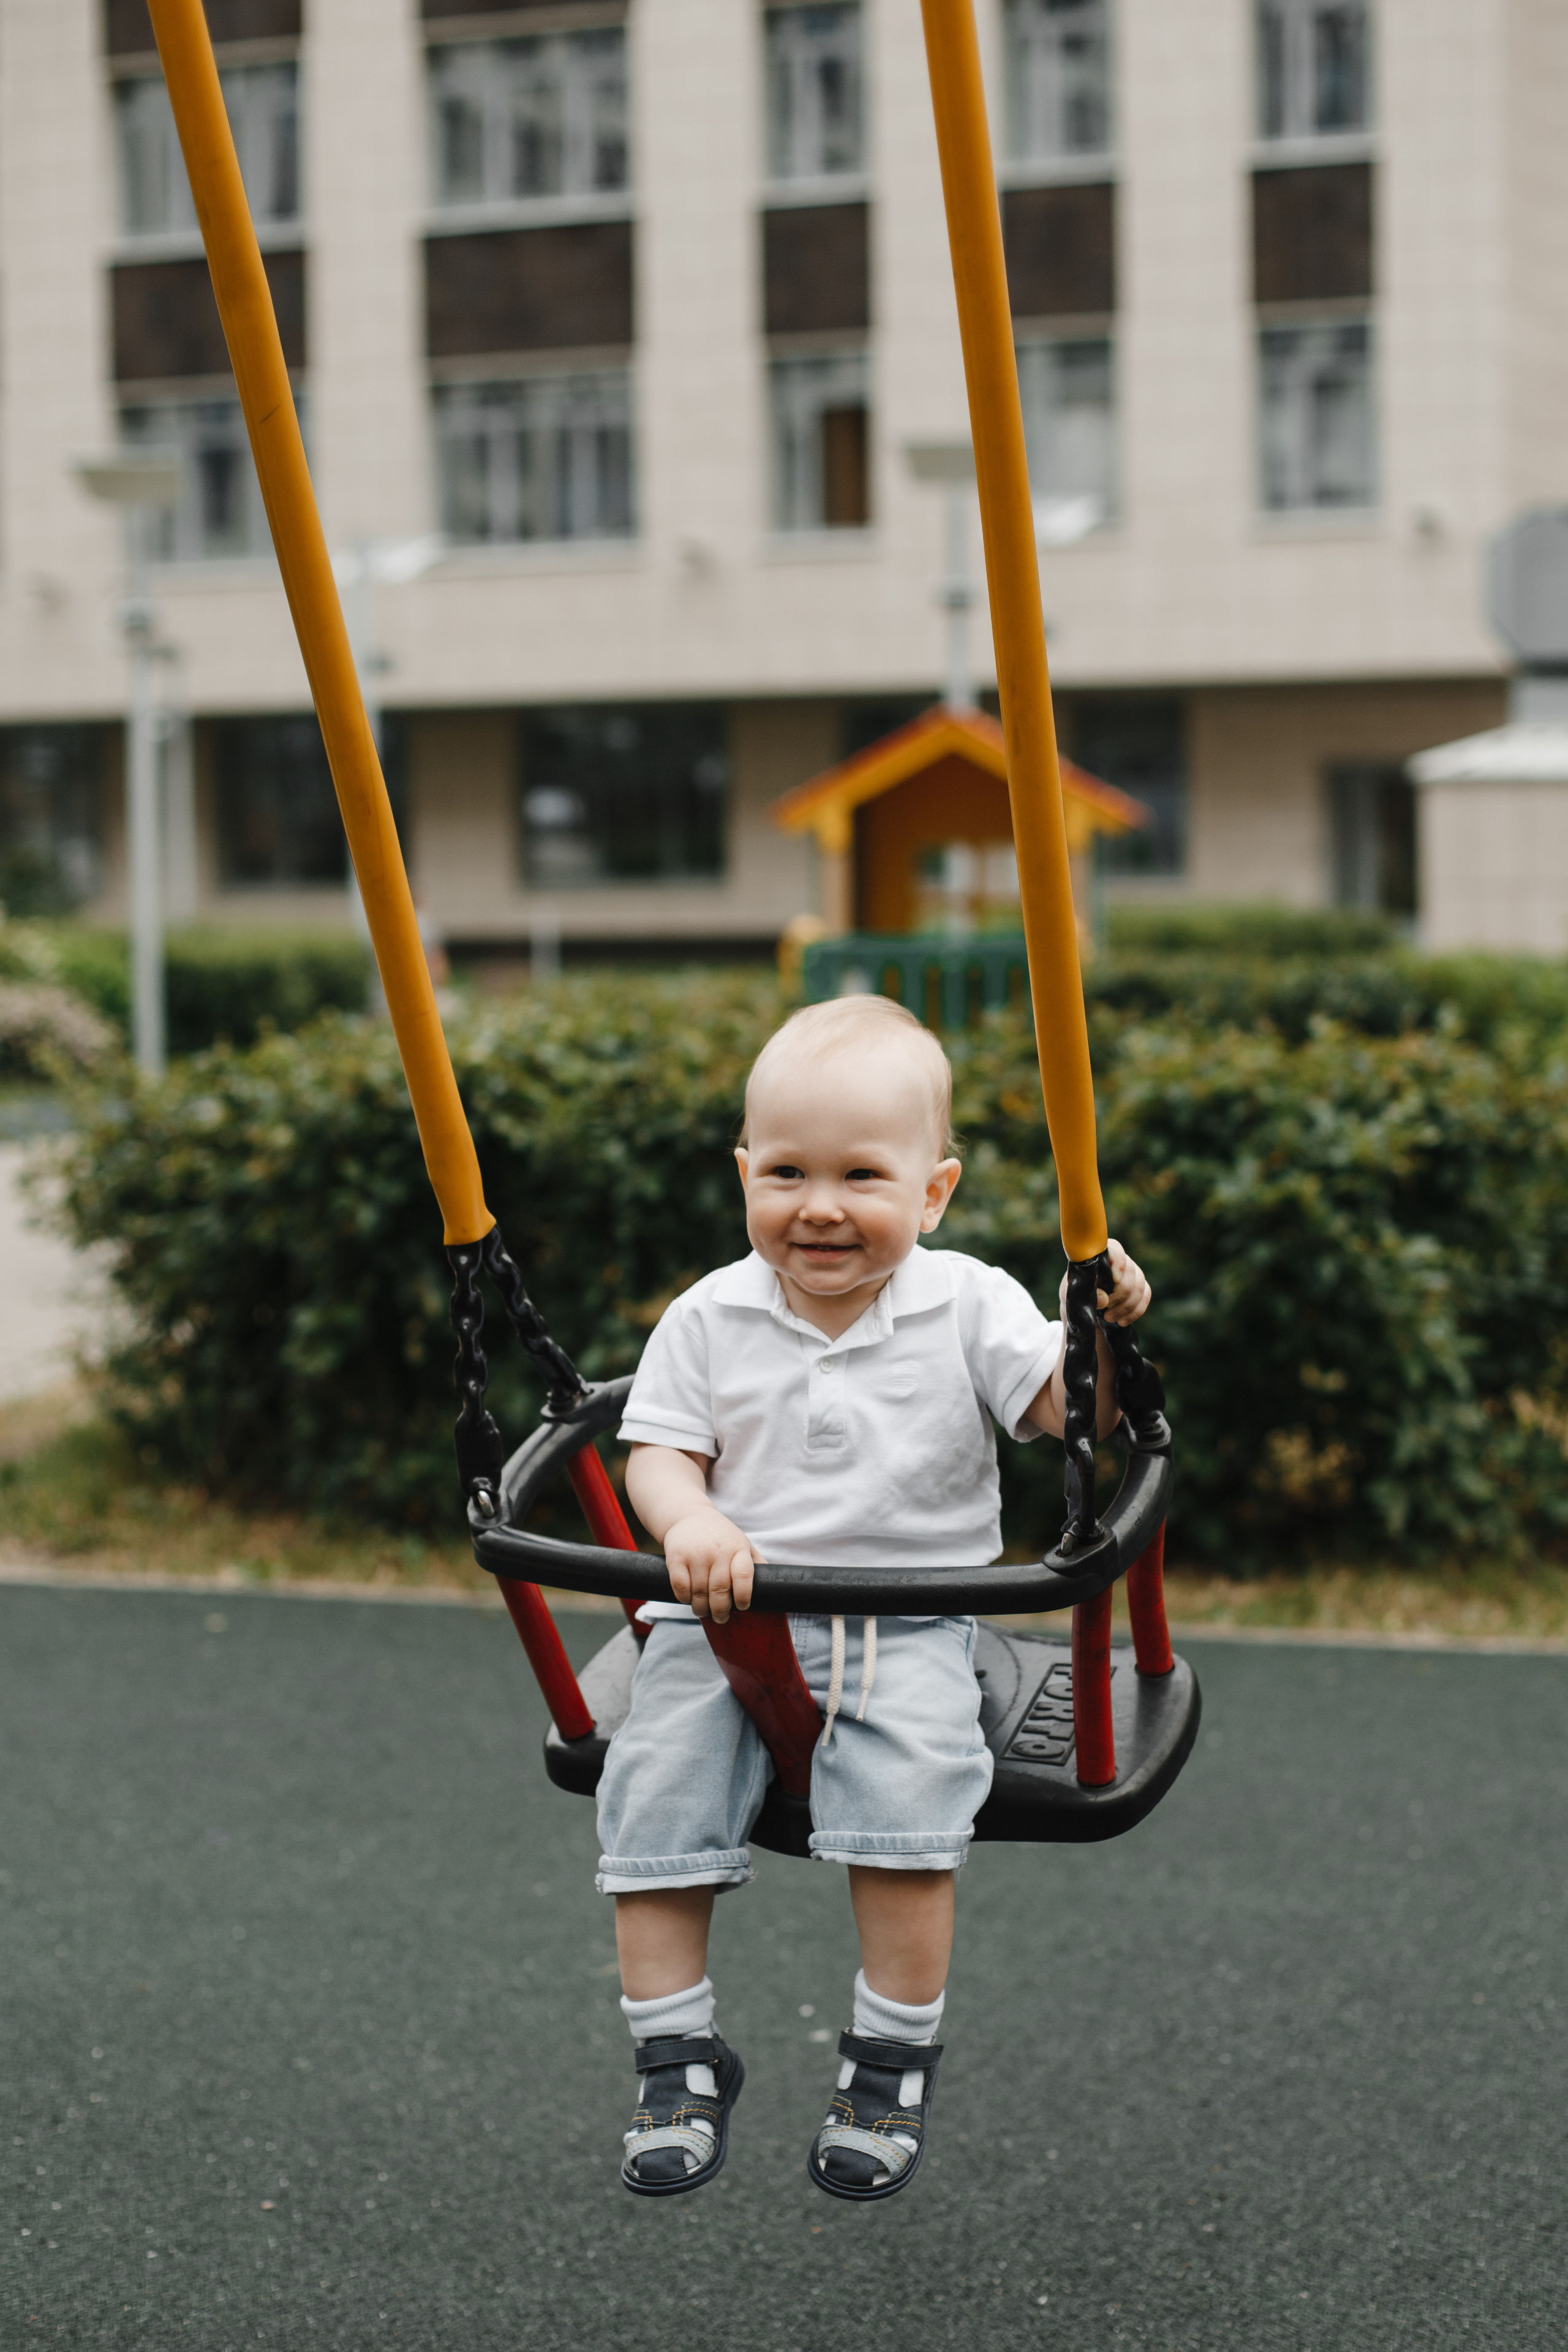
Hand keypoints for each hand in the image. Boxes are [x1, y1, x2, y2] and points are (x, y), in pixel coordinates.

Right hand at [663, 1508, 756, 1624]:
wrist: (688, 1515)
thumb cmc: (721, 1535)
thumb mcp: (742, 1543)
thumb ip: (756, 1563)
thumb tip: (771, 1588)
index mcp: (738, 1548)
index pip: (744, 1576)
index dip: (744, 1596)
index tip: (742, 1607)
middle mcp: (717, 1550)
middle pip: (720, 1589)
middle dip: (721, 1610)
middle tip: (721, 1618)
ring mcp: (695, 1554)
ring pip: (699, 1592)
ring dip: (701, 1608)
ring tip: (704, 1612)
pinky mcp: (676, 1557)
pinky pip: (680, 1586)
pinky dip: (684, 1598)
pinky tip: (688, 1600)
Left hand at [1058, 1237, 1151, 1328]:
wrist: (1086, 1313)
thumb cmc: (1078, 1297)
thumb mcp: (1076, 1295)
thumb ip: (1087, 1294)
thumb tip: (1104, 1299)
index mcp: (1100, 1257)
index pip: (1115, 1249)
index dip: (1118, 1262)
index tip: (1115, 1279)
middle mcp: (1119, 1262)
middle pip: (1131, 1271)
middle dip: (1120, 1294)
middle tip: (1106, 1309)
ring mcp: (1132, 1274)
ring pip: (1140, 1286)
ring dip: (1126, 1306)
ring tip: (1109, 1318)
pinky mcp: (1140, 1288)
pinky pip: (1146, 1296)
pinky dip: (1135, 1311)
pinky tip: (1122, 1321)